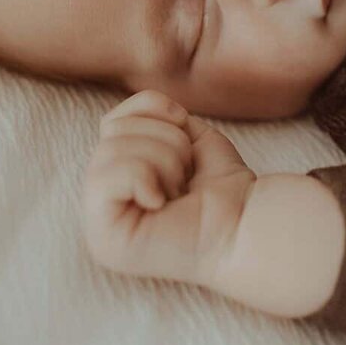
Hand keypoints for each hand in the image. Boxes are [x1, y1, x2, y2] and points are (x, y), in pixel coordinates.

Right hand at [81, 89, 256, 285]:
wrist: (247, 228)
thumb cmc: (223, 190)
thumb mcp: (189, 136)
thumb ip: (153, 116)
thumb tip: (140, 104)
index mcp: (118, 178)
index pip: (112, 122)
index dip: (152, 111)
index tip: (187, 133)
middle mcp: (103, 202)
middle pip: (112, 132)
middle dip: (165, 141)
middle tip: (186, 176)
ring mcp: (99, 224)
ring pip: (109, 151)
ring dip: (162, 161)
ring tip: (179, 191)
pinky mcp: (105, 240)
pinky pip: (104, 179)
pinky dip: (143, 178)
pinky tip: (161, 203)